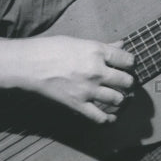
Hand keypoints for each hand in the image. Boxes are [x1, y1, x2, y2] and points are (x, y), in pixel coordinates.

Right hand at [0, 36, 135, 123]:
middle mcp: (96, 71)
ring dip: (121, 98)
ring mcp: (88, 90)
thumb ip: (104, 46)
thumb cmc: (53, 49)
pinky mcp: (78, 105)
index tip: (128, 65)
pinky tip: (111, 116)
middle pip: (127, 81)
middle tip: (125, 82)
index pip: (128, 60)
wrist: (29, 65)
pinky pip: (100, 117)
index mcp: (97, 52)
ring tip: (118, 96)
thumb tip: (122, 45)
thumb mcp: (80, 42)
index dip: (131, 63)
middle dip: (129, 82)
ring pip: (118, 99)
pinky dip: (109, 119)